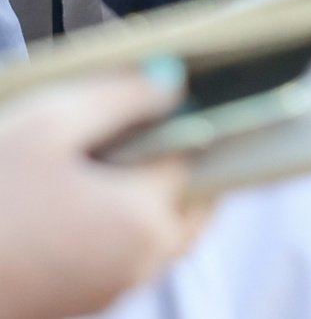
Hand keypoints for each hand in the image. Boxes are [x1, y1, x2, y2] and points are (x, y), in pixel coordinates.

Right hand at [0, 68, 210, 318]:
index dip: (178, 122)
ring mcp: (110, 291)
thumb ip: (120, 96)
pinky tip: (68, 210)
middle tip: (140, 137)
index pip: (197, 154)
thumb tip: (173, 81)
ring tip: (97, 170)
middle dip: (178, 168)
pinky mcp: (78, 307)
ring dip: (149, 203)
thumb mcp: (46, 125)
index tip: (156, 105)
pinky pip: (121, 262)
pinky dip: (115, 234)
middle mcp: (142, 261)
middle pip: (192, 204)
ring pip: (160, 237)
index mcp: (148, 215)